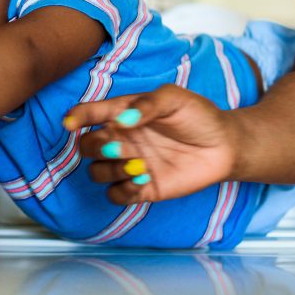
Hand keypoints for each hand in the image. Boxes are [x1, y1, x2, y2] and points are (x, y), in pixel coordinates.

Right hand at [68, 84, 239, 203]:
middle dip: (97, 148)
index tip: (70, 122)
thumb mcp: (175, 98)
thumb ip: (148, 103)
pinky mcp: (142, 188)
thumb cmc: (198, 116)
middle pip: (87, 147)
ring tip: (139, 166)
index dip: (77, 117)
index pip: (91, 114)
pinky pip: (115, 196)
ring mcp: (130, 164)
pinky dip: (123, 191)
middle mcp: (122, 139)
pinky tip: (143, 181)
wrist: (224, 145)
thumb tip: (123, 119)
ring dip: (110, 170)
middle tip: (119, 148)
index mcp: (123, 113)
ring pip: (96, 173)